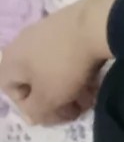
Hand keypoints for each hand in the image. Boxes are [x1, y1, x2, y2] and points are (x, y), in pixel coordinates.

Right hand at [0, 0, 120, 125]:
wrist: (94, 24)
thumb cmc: (64, 65)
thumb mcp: (48, 98)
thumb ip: (36, 111)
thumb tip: (32, 117)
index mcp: (9, 61)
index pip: (13, 92)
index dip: (33, 108)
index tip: (57, 114)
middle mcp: (21, 44)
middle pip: (35, 81)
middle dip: (57, 100)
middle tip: (78, 109)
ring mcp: (43, 32)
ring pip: (53, 69)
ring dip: (71, 88)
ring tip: (90, 97)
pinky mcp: (66, 26)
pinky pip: (67, 55)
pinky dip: (78, 70)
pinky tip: (95, 79)